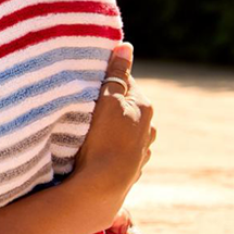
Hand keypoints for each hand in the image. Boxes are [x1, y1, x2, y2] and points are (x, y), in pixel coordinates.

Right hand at [74, 44, 156, 202]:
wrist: (103, 187)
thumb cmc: (104, 139)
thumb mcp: (108, 100)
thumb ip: (116, 74)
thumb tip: (126, 46)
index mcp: (144, 107)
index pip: (125, 82)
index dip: (106, 81)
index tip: (88, 83)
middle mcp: (149, 129)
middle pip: (125, 108)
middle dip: (108, 106)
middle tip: (85, 107)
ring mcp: (142, 151)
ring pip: (123, 131)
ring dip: (110, 129)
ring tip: (88, 132)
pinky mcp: (131, 170)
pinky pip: (119, 152)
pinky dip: (110, 148)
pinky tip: (96, 151)